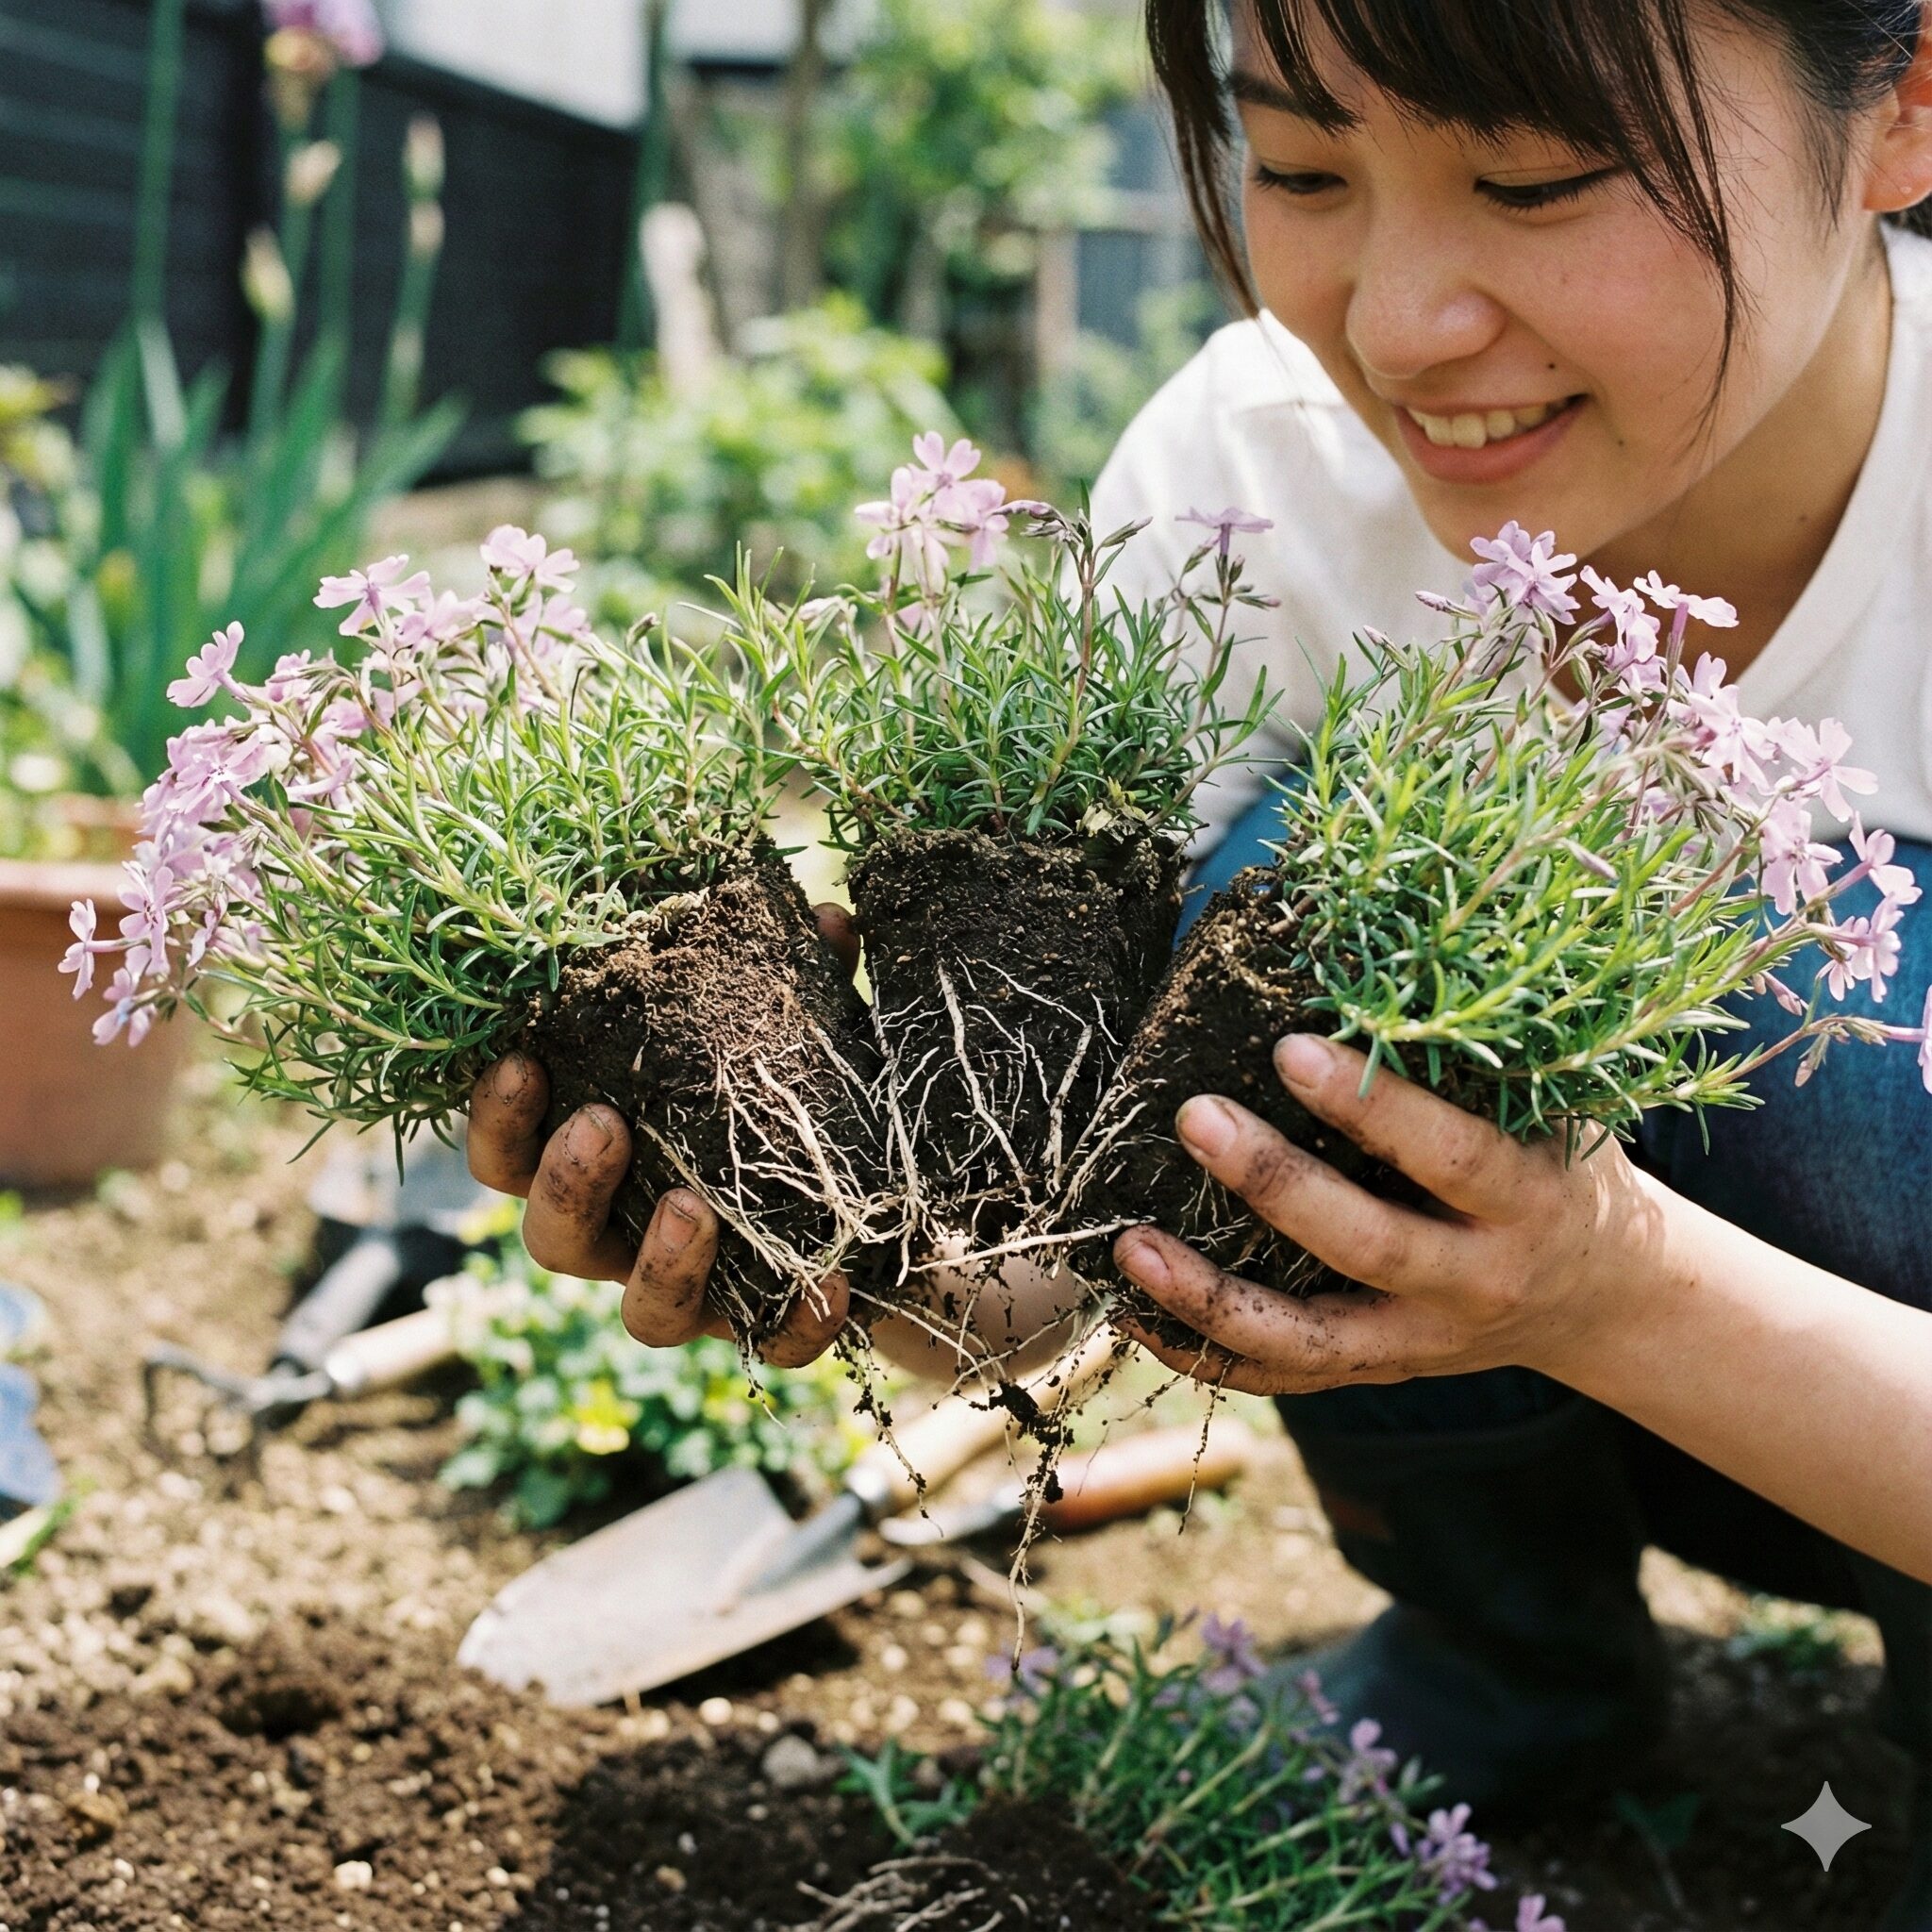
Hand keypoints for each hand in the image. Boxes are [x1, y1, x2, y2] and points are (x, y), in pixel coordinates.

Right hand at [465, 904, 861, 1367]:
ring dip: (658, 1262)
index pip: (515, 1157)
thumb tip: (820, 915)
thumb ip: (803, 982)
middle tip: (602, 1126)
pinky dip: (795, 1322)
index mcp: (610, 1166)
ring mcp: (698, 1296)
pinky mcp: (771, 1332)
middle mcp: (630, 1239)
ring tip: (693, 1207)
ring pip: (642, 1313)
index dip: (499, 1121)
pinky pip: (772, 1346)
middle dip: (566, 1187)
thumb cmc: (812, 1104)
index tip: (519, 1061)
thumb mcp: (808, 1033)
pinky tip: (828, 1285)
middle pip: (552, 1243)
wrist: (901, 1206)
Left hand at [1112, 1033, 1670, 1395]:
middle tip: (1194, 1117)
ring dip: (1209, 1295)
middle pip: (1366, 1246)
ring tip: (1130, 1243)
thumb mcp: (1548, 1116)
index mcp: (1528, 1204)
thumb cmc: (1556, 1169)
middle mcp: (1475, 1283)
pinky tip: (1134, 1314)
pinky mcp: (1381, 1372)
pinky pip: (1284, 1378)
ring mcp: (1423, 1344)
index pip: (1451, 1156)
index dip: (1374, 1106)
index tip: (1289, 1047)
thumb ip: (1466, 1068)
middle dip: (1274, 1184)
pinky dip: (1204, 1352)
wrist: (1605, 1298)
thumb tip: (1353, 973)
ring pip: (1308, 1338)